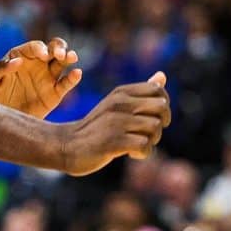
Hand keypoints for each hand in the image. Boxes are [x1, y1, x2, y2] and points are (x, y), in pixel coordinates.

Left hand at [0, 38, 81, 118]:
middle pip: (53, 48)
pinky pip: (66, 84)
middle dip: (58, 47)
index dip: (39, 48)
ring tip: (71, 56)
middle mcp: (36, 64)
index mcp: (20, 56)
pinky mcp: (53, 94)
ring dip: (69, 57)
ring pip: (62, 63)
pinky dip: (73, 78)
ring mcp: (46, 78)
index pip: (34, 47)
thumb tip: (17, 61)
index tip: (41, 55)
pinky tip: (77, 73)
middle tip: (59, 53)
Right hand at [54, 71, 170, 174]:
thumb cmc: (97, 128)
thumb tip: (162, 76)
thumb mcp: (116, 105)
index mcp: (121, 93)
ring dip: (152, 141)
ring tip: (137, 145)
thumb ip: (140, 93)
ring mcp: (116, 122)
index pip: (158, 90)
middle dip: (161, 124)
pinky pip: (144, 145)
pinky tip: (131, 154)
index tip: (152, 118)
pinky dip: (143, 153)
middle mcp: (119, 103)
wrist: (67, 145)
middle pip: (162, 108)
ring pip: (155, 127)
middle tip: (147, 134)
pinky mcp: (113, 141)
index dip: (163, 106)